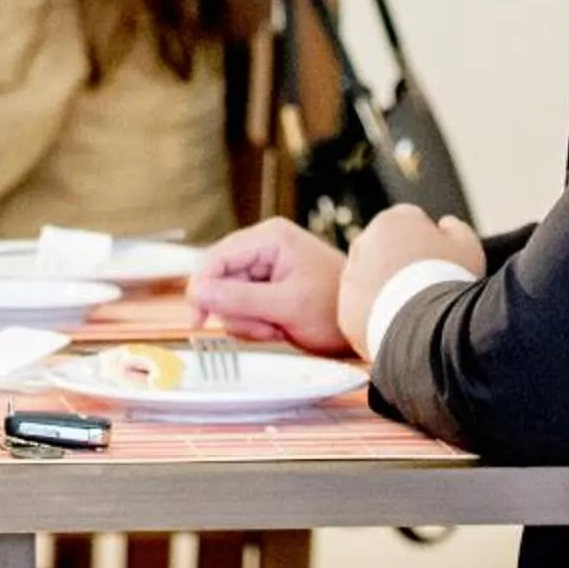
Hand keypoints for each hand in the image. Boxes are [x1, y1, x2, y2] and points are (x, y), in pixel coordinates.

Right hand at [187, 218, 349, 356]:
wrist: (371, 323)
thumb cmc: (336, 309)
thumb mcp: (287, 306)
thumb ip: (239, 298)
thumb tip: (197, 292)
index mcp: (269, 238)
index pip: (217, 258)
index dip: (202, 288)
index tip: (197, 320)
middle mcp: (264, 248)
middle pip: (221, 280)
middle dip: (237, 310)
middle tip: (265, 327)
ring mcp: (266, 270)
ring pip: (230, 298)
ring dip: (249, 321)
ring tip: (278, 328)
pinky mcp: (268, 290)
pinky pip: (244, 308)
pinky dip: (257, 325)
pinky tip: (279, 328)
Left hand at [336, 204, 485, 357]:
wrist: (424, 327)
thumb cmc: (450, 282)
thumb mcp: (467, 246)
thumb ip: (456, 229)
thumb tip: (444, 224)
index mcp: (391, 221)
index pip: (409, 223)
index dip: (429, 243)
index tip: (441, 264)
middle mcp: (362, 243)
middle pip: (385, 251)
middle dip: (402, 265)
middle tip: (428, 290)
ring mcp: (350, 278)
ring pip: (371, 282)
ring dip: (387, 292)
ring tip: (416, 312)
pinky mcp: (345, 310)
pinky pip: (362, 313)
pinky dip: (377, 319)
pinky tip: (400, 328)